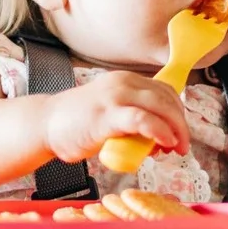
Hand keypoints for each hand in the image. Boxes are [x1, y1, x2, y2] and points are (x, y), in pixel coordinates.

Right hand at [44, 72, 188, 165]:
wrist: (44, 125)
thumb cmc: (76, 124)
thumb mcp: (111, 112)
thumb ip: (134, 119)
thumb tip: (160, 138)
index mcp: (125, 80)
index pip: (165, 91)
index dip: (177, 112)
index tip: (178, 133)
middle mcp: (123, 83)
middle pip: (167, 98)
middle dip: (181, 123)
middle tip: (183, 145)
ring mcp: (115, 97)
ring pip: (160, 106)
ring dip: (175, 129)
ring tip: (176, 148)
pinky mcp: (107, 115)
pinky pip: (143, 120)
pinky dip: (159, 130)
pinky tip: (164, 143)